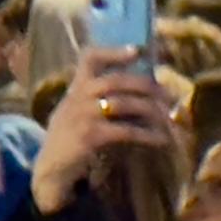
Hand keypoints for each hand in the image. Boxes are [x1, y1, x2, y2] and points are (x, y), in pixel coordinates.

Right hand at [32, 43, 177, 212]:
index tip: (137, 50)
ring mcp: (83, 116)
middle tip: (170, 95)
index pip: (89, 58)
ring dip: (152, 110)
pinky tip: (161, 139)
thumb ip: (97, 100)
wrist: (50, 171)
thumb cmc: (69, 140)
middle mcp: (78, 97)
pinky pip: (127, 130)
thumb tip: (140, 94)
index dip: (113, 51)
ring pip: (125, 103)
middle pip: (118, 80)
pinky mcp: (91, 136)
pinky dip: (148, 135)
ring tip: (170, 118)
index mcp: (75, 88)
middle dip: (148, 86)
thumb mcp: (75, 112)